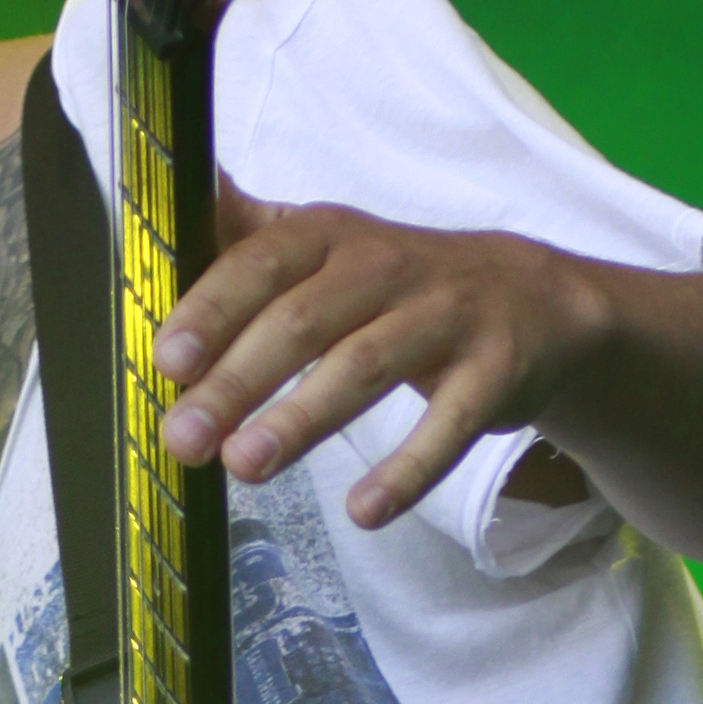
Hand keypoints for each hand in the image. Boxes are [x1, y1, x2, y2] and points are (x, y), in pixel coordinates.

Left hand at [156, 187, 598, 530]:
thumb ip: (246, 233)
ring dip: (302, 420)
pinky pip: (449, 425)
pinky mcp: (495, 372)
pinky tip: (364, 512)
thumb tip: (175, 191)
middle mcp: (388, 266)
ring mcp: (446, 317)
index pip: (264, 263)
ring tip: (245, 467)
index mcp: (331, 236)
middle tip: (183, 437)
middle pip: (304, 321)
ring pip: (365, 367)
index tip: (167, 359)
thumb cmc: (399, 281)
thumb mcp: (327, 246)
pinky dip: (408, 469)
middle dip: (238, 380)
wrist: (535, 297)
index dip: (214, 308)